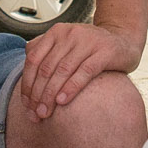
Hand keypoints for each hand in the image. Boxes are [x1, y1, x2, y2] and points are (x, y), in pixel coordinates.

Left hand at [19, 22, 142, 118]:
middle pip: (46, 68)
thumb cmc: (90, 48)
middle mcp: (70, 34)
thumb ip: (45, 52)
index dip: (27, 84)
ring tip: (45, 113)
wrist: (123, 41)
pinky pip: (84, 72)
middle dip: (38, 94)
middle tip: (35, 114)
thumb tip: (24, 73)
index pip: (33, 60)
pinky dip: (71, 87)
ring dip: (51, 95)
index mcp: (56, 32)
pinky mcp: (105, 52)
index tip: (26, 105)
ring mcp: (88, 42)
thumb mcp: (66, 45)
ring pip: (62, 71)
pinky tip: (62, 101)